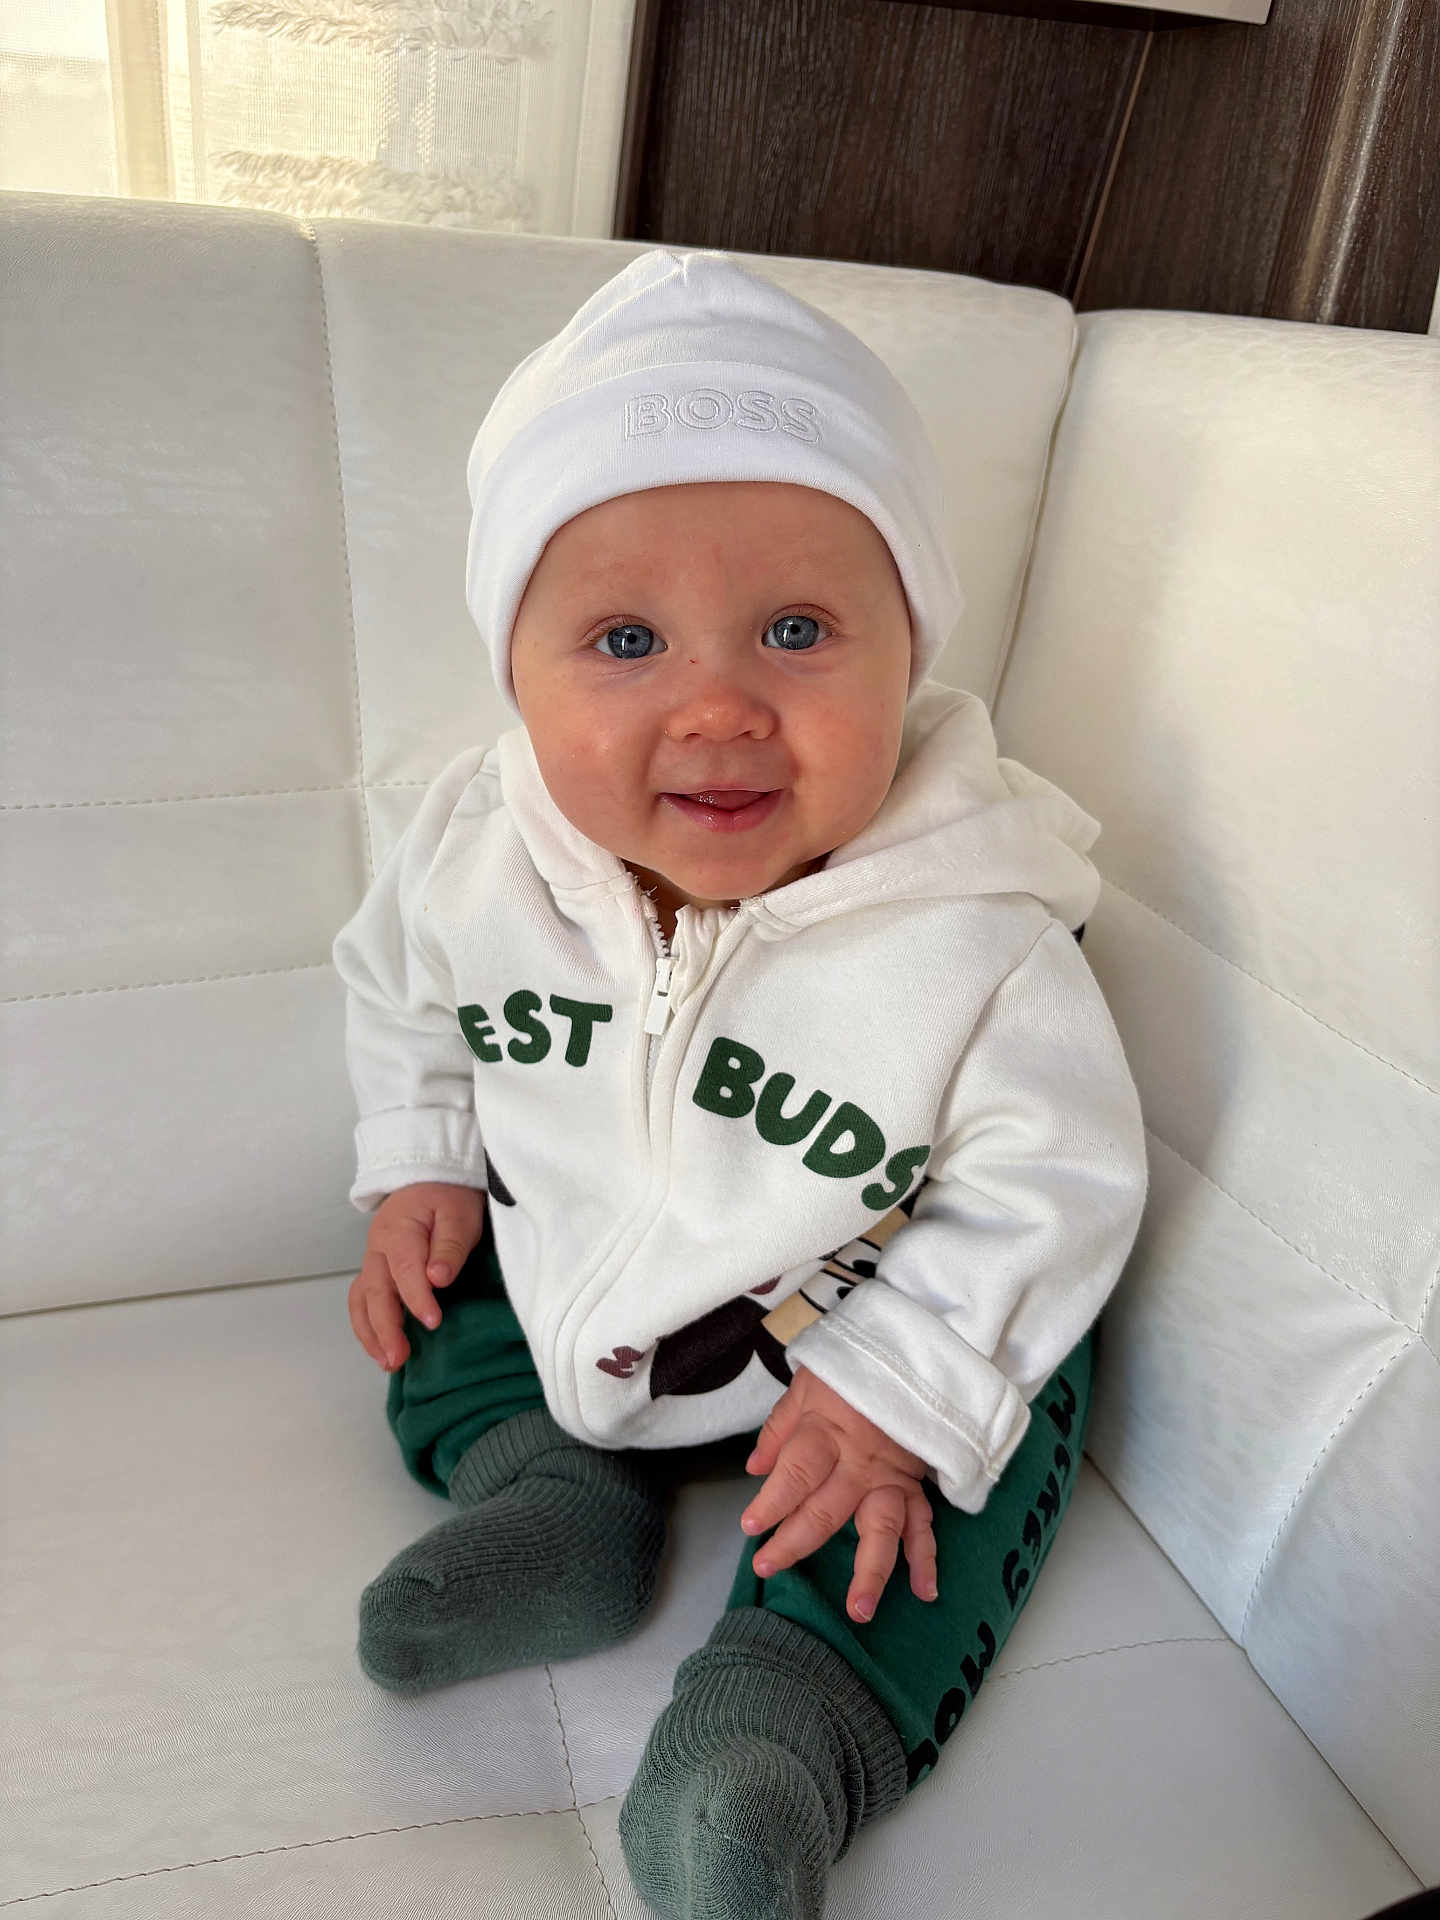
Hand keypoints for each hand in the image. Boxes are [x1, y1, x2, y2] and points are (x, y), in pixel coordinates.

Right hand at [347, 1182, 486, 1372]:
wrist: (430, 1176)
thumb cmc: (448, 1196)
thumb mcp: (459, 1213)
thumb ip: (449, 1246)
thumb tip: (437, 1278)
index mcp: (398, 1232)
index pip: (405, 1272)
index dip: (417, 1300)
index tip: (433, 1322)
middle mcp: (378, 1249)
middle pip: (375, 1292)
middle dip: (385, 1328)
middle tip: (399, 1359)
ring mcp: (373, 1260)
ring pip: (361, 1300)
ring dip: (371, 1332)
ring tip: (387, 1362)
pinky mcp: (376, 1269)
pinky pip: (363, 1299)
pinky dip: (368, 1324)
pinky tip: (381, 1346)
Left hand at [740, 1365, 938, 1624]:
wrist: (911, 1359)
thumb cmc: (851, 1372)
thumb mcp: (807, 1385)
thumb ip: (779, 1429)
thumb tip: (754, 1469)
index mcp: (826, 1434)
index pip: (795, 1474)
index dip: (771, 1503)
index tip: (751, 1528)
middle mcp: (858, 1463)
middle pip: (827, 1510)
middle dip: (796, 1543)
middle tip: (768, 1567)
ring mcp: (890, 1479)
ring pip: (881, 1529)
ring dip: (872, 1572)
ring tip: (859, 1611)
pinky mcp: (915, 1486)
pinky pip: (923, 1525)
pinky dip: (926, 1559)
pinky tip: (925, 1591)